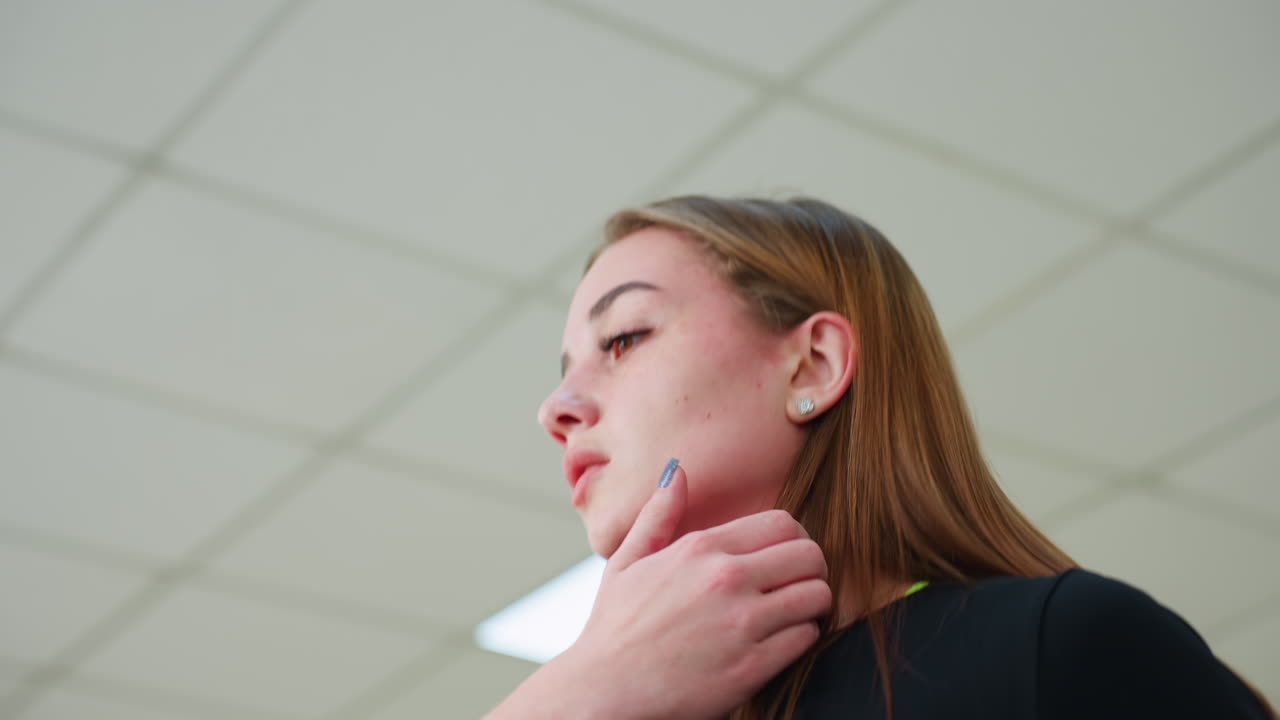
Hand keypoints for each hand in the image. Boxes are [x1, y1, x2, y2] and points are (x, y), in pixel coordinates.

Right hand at [560, 461, 831, 719]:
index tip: (786, 559)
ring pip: (817, 595)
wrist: (603, 693)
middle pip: (810, 555)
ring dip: (812, 606)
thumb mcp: (625, 563)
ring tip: (794, 616)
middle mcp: (725, 578)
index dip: (795, 539)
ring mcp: (740, 623)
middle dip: (812, 569)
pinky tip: (780, 644)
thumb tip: (676, 470)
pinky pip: (806, 637)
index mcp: (699, 549)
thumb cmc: (613, 630)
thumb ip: (658, 515)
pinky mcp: (751, 666)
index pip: (782, 523)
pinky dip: (801, 640)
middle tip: (799, 586)